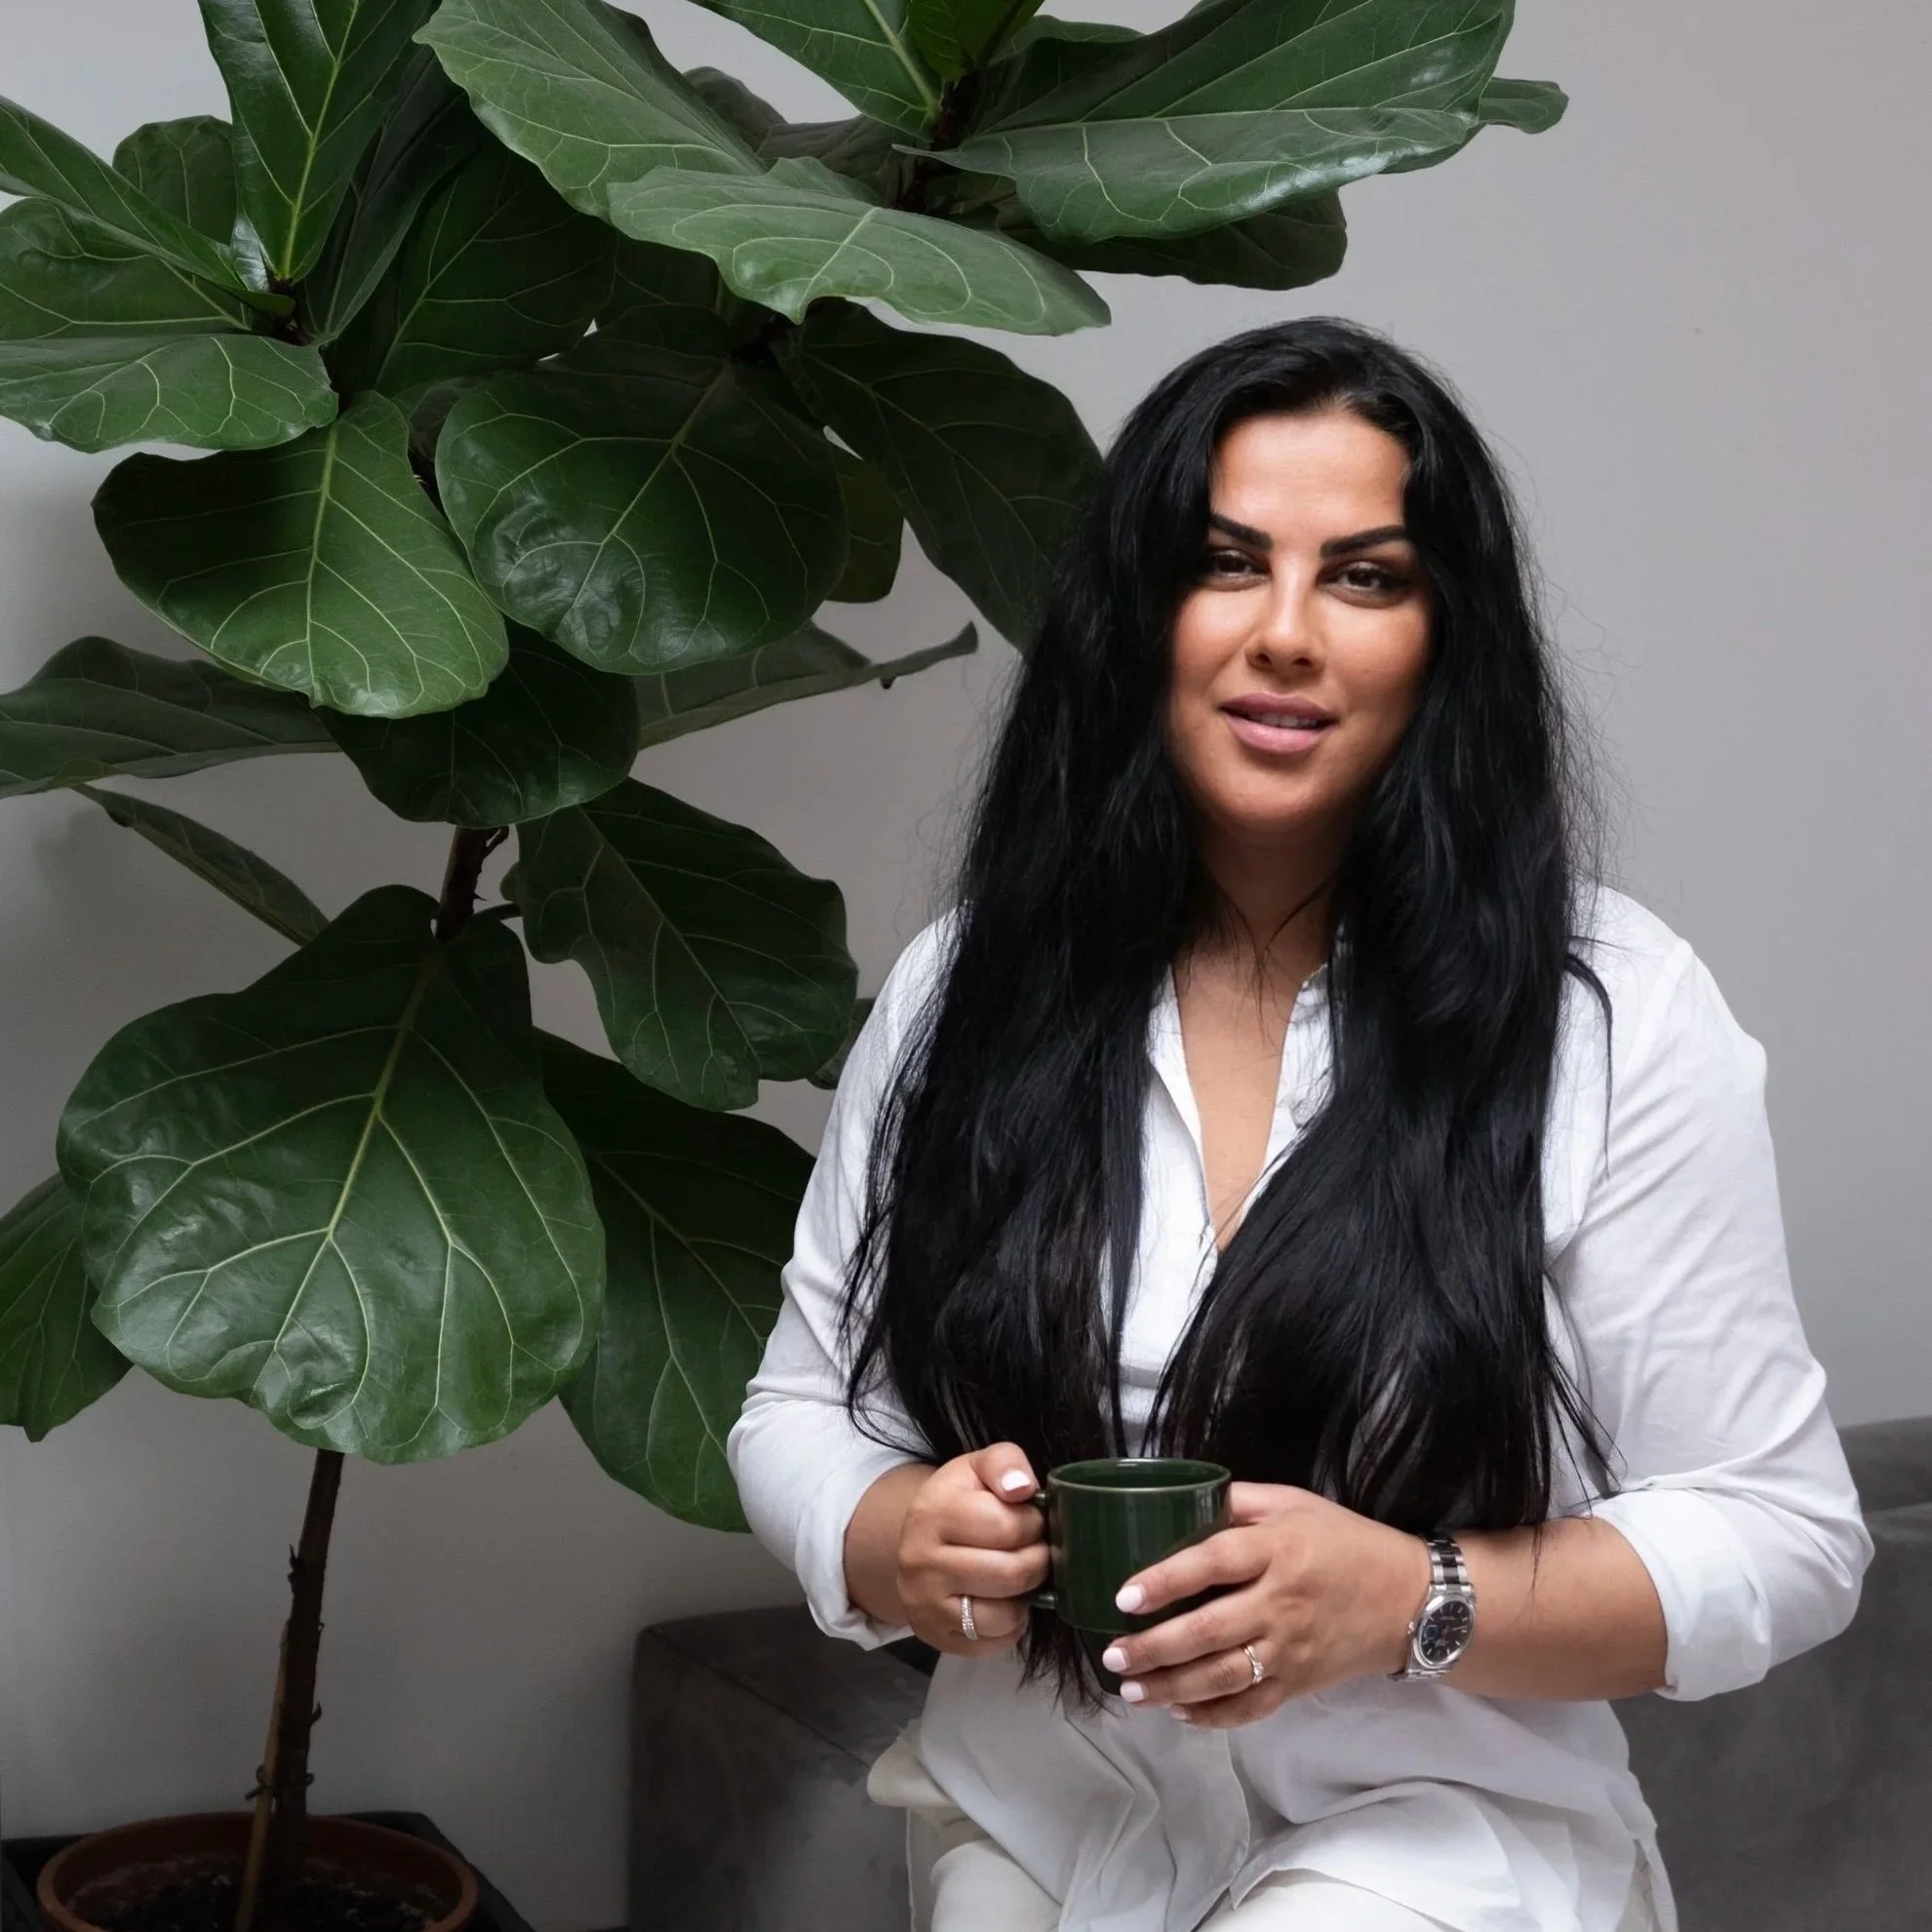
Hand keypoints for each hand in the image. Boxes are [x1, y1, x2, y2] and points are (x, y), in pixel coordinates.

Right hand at [895, 1443, 1049, 1655]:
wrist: (918, 1544)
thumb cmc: (959, 1501)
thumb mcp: (977, 1468)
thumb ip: (1004, 1463)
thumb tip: (1023, 1488)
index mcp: (932, 1513)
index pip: (1004, 1525)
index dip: (1033, 1522)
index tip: (1033, 1519)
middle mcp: (921, 1563)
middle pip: (1010, 1573)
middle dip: (1038, 1560)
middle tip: (1037, 1549)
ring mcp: (925, 1606)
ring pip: (1005, 1614)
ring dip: (1027, 1595)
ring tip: (1020, 1573)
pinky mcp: (937, 1638)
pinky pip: (996, 1641)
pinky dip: (1013, 1623)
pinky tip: (1004, 1598)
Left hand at [1096, 1483, 1429, 1727]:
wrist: (1409, 1599)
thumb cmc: (1344, 1541)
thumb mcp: (1294, 1503)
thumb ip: (1238, 1500)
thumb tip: (1178, 1496)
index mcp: (1278, 1551)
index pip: (1213, 1563)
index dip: (1166, 1580)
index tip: (1123, 1597)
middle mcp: (1281, 1604)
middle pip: (1210, 1631)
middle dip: (1155, 1648)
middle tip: (1113, 1656)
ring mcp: (1290, 1651)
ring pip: (1223, 1677)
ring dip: (1171, 1688)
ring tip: (1130, 1691)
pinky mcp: (1298, 1684)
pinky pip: (1250, 1708)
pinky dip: (1212, 1716)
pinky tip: (1177, 1712)